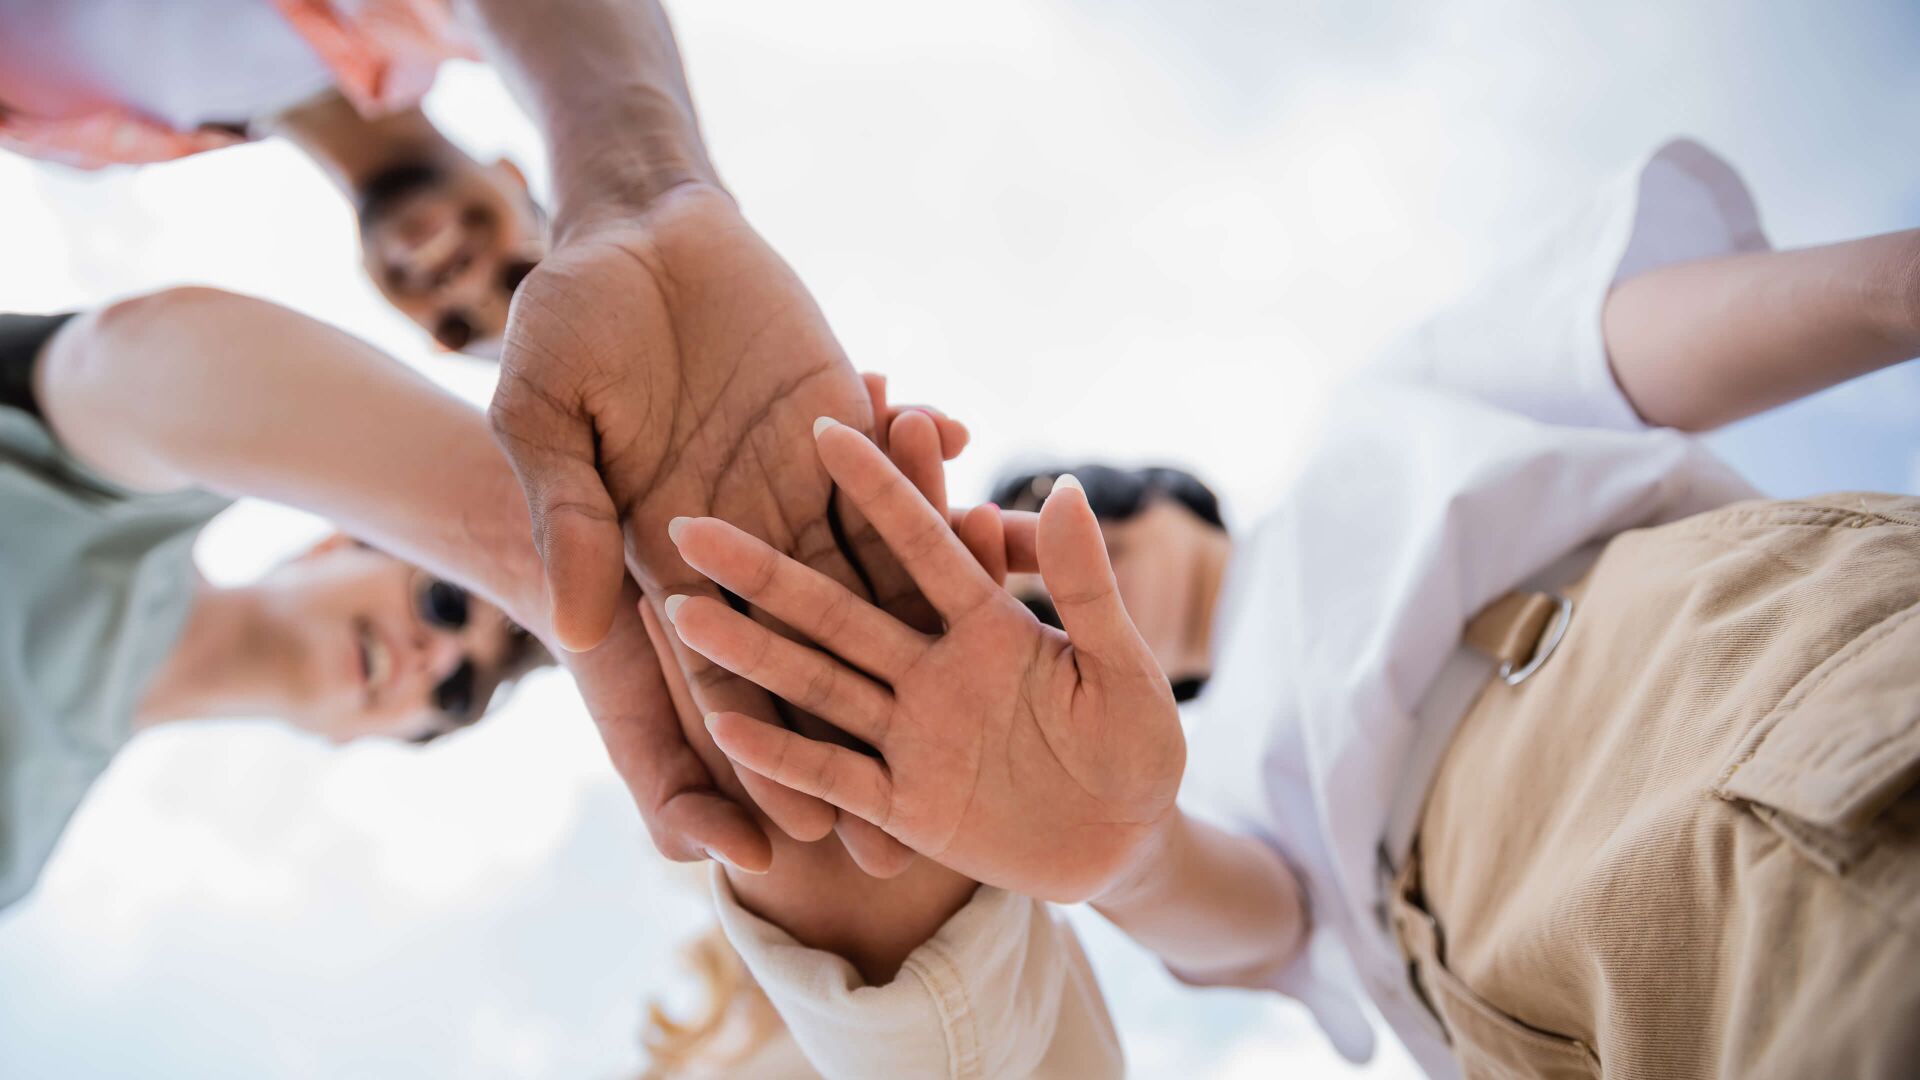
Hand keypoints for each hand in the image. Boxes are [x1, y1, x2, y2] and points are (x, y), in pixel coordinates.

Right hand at [491, 183, 962, 871]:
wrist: (636, 221)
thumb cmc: (566, 317)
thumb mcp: (546, 415)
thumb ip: (569, 516)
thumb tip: (579, 631)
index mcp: (661, 558)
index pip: (707, 680)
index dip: (747, 758)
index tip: (787, 838)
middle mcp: (743, 539)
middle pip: (809, 663)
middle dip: (855, 745)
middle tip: (904, 840)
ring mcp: (802, 486)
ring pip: (875, 583)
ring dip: (929, 644)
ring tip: (1001, 707)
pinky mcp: (848, 429)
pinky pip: (906, 485)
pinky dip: (951, 511)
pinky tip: (1017, 551)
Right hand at [663, 419, 1185, 902]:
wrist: (1129, 844)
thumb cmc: (1142, 746)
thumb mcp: (1123, 668)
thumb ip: (1085, 588)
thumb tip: (1066, 488)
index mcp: (984, 621)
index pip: (920, 541)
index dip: (879, 486)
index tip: (824, 421)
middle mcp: (930, 666)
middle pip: (836, 606)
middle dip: (765, 567)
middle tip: (690, 519)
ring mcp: (910, 732)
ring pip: (816, 682)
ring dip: (750, 649)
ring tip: (677, 610)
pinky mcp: (905, 801)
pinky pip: (835, 773)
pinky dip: (782, 755)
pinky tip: (724, 724)